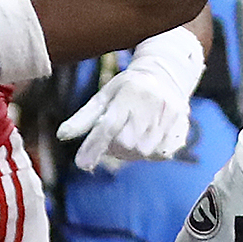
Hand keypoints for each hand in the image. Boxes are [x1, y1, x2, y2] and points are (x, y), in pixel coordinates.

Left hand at [56, 27, 202, 170]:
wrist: (166, 76)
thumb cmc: (127, 89)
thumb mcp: (103, 97)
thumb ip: (84, 118)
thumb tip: (61, 135)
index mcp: (129, 93)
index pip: (108, 125)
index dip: (94, 146)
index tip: (81, 164)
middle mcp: (152, 103)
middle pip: (125, 143)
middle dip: (115, 147)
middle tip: (116, 135)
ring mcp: (169, 117)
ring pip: (142, 152)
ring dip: (132, 151)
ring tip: (133, 133)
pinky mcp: (181, 129)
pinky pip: (160, 155)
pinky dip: (150, 152)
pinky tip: (148, 137)